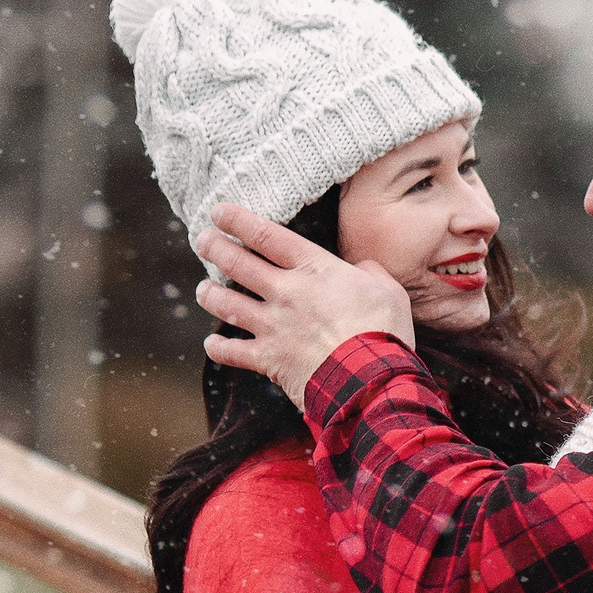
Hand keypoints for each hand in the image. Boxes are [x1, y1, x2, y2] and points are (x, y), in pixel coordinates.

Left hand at [193, 203, 413, 406]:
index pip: (268, 236)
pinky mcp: (269, 359)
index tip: (219, 212)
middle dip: (214, 248)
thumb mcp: (390, 291)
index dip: (238, 221)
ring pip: (226, 304)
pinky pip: (232, 352)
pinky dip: (218, 347)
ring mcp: (273, 326)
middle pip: (237, 264)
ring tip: (203, 289)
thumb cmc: (385, 332)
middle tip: (202, 240)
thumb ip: (371, 272)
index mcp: (314, 270)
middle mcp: (286, 293)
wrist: (371, 380)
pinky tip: (212, 343)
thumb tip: (363, 268)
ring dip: (209, 294)